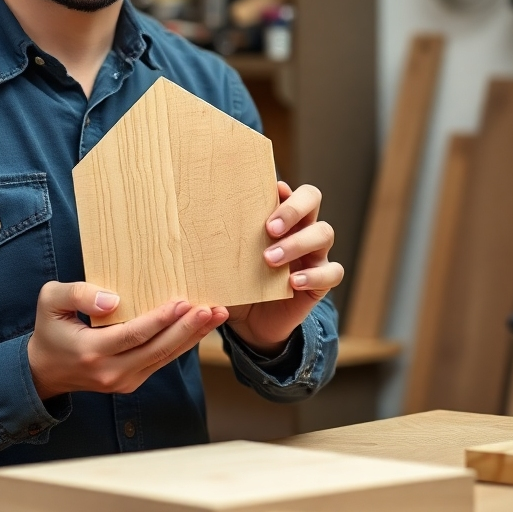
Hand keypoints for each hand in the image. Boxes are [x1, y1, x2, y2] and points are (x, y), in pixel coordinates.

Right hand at [26, 281, 227, 400]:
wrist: (45, 371)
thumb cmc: (50, 329)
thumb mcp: (50, 301)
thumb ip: (78, 294)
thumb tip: (114, 300)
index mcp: (91, 352)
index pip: (132, 336)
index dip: (159, 320)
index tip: (182, 302)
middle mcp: (111, 373)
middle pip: (157, 350)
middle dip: (187, 329)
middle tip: (211, 309)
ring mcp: (123, 381)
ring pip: (165, 358)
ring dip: (193, 337)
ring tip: (216, 316)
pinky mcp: (132, 382)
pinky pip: (162, 361)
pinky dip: (182, 344)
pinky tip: (199, 327)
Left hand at [225, 182, 342, 356]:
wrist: (250, 324)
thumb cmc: (236, 283)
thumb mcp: (223, 261)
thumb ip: (216, 242)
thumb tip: (181, 225)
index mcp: (277, 216)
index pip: (287, 187)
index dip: (283, 187)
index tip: (270, 190)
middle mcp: (300, 228)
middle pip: (312, 198)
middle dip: (293, 208)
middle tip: (270, 227)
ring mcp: (314, 253)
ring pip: (324, 233)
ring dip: (297, 243)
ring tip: (270, 259)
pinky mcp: (321, 281)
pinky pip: (332, 272)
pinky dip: (315, 275)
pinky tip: (293, 282)